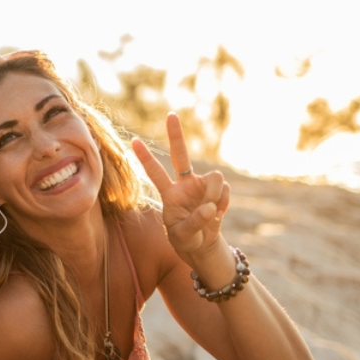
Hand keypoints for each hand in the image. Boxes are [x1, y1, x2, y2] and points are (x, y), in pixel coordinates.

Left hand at [131, 113, 230, 259]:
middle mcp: (184, 184)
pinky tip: (218, 214)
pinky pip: (225, 191)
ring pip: (215, 177)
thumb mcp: (184, 235)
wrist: (202, 245)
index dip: (145, 157)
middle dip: (176, 135)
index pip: (155, 172)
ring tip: (212, 211)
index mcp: (169, 193)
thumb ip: (196, 221)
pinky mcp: (217, 191)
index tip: (133, 140)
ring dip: (216, 194)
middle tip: (170, 115)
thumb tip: (210, 206)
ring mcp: (201, 186)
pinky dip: (224, 203)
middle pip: (180, 154)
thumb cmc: (186, 238)